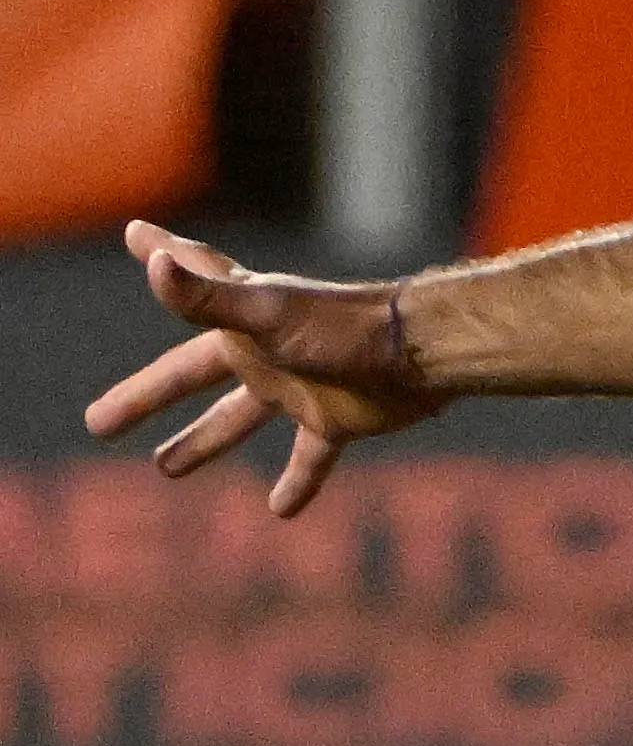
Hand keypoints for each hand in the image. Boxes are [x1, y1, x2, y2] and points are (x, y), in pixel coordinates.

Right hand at [87, 222, 440, 518]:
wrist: (421, 356)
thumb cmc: (340, 327)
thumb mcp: (264, 312)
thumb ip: (205, 294)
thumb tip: (148, 256)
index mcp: (239, 320)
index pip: (187, 283)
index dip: (162, 255)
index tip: (136, 234)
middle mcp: (263, 352)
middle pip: (189, 375)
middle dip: (144, 397)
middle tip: (98, 424)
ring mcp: (298, 387)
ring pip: (238, 420)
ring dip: (203, 442)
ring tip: (165, 468)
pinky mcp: (337, 419)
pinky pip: (311, 457)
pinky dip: (298, 481)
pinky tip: (281, 510)